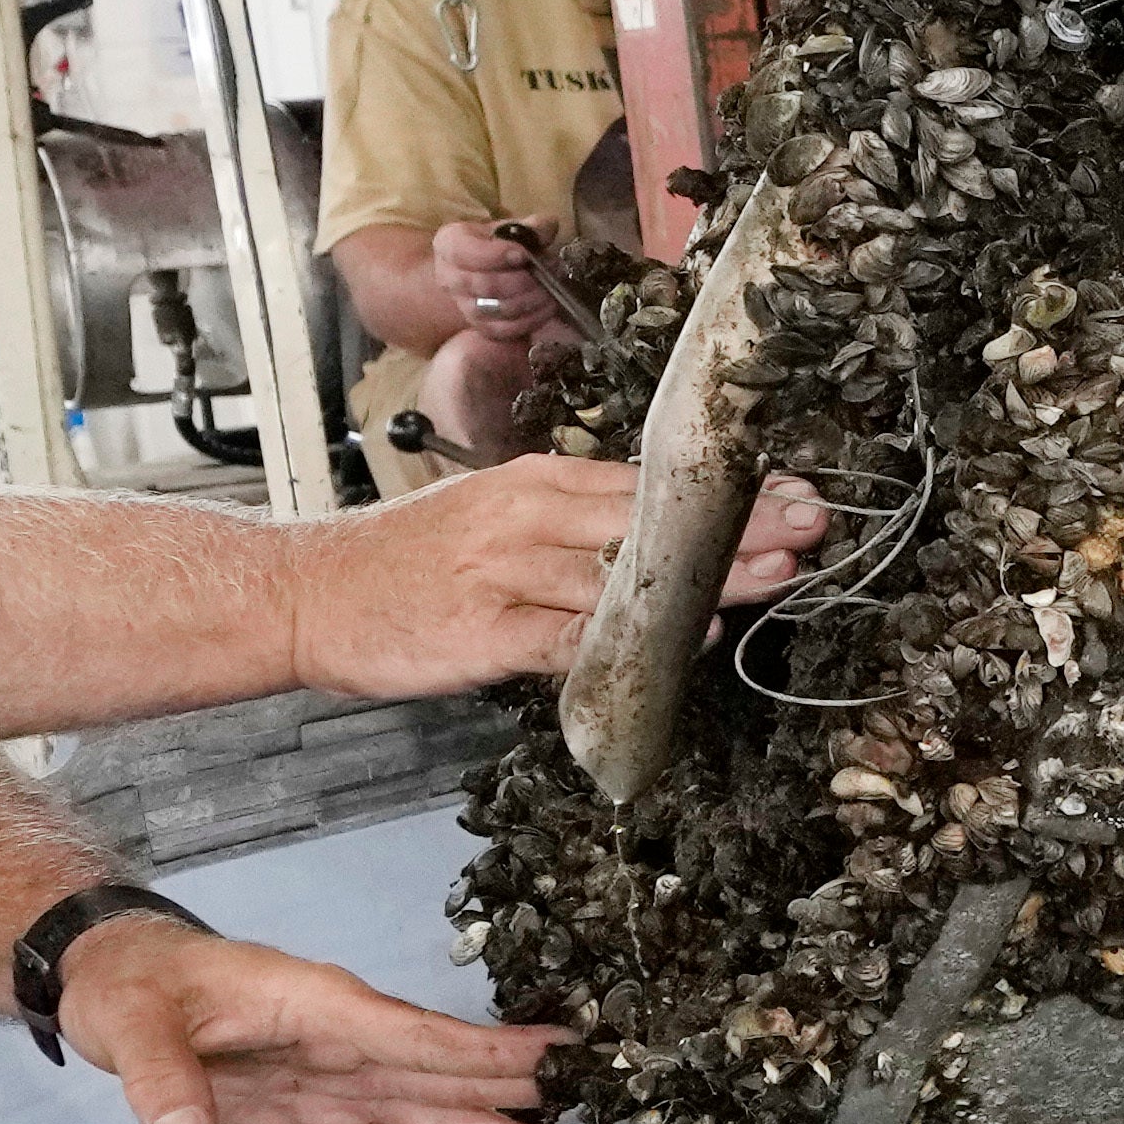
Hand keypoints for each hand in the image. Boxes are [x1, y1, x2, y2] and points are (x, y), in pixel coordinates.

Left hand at [54, 919, 584, 1123]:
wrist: (111, 985)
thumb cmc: (131, 985)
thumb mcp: (133, 1021)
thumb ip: (161, 1077)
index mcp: (323, 1007)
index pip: (418, 1038)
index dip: (488, 1054)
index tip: (564, 1061)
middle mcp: (348, 1042)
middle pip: (444, 1076)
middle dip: (517, 1098)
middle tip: (596, 1121)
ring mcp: (338, 1079)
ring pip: (427, 1111)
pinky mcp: (317, 1112)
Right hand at [275, 455, 831, 696]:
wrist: (308, 591)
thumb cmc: (406, 560)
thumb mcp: (494, 514)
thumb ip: (573, 524)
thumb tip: (659, 543)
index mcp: (535, 482)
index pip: (648, 482)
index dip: (726, 492)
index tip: (795, 493)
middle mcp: (525, 518)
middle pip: (649, 522)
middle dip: (737, 526)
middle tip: (814, 525)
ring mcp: (504, 574)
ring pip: (620, 575)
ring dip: (703, 580)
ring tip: (775, 576)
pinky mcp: (482, 633)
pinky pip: (569, 639)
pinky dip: (628, 641)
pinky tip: (684, 641)